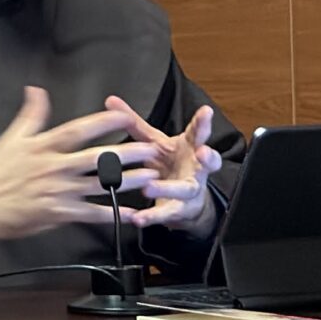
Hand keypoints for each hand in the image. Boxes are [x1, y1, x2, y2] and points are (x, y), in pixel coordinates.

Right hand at [0, 86, 159, 242]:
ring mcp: (59, 191)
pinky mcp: (59, 213)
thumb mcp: (11, 138)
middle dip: (126, 153)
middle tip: (150, 149)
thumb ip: (30, 114)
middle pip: (96, 158)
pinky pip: (92, 213)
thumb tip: (36, 90)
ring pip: (99, 185)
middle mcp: (55, 167)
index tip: (124, 115)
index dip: (102, 121)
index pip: (78, 130)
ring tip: (150, 177)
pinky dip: (113, 214)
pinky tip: (131, 213)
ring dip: (127, 181)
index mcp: (44, 147)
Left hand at [104, 98, 222, 231]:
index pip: (198, 132)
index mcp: (190, 147)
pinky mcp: (179, 210)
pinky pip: (166, 213)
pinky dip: (152, 216)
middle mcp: (195, 168)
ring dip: (167, 188)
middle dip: (208, 156)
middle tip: (203, 152)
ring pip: (185, 189)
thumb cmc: (170, 163)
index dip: (204, 122)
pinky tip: (138, 218)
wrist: (184, 201)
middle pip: (207, 161)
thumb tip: (111, 101)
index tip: (206, 112)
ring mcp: (190, 190)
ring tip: (149, 187)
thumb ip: (134, 122)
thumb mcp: (154, 141)